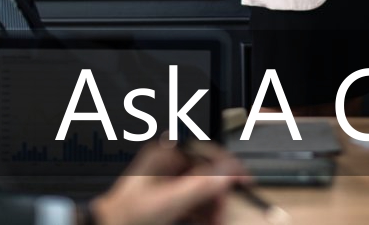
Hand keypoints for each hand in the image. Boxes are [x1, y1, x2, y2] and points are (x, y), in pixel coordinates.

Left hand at [89, 143, 246, 224]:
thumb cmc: (126, 216)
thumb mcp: (168, 201)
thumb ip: (199, 186)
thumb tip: (227, 174)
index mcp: (165, 153)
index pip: (206, 150)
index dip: (227, 166)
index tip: (243, 180)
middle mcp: (167, 162)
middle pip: (206, 172)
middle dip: (218, 194)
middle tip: (222, 212)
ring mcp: (167, 180)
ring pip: (201, 188)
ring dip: (211, 206)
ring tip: (214, 221)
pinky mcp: (167, 197)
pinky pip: (193, 200)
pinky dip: (201, 212)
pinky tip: (205, 221)